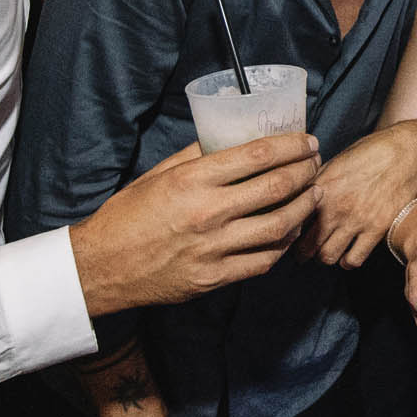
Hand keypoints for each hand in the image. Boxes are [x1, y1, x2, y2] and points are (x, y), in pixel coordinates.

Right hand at [69, 134, 321, 316]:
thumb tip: (231, 139)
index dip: (291, 145)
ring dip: (305, 208)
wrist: (101, 267)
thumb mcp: (158, 175)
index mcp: (192, 180)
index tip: (307, 141)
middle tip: (316, 164)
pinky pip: (263, 260)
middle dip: (306, 172)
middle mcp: (207, 213)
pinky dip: (283, 243)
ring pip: (278, 226)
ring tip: (314, 195)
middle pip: (276, 187)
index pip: (257, 155)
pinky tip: (290, 230)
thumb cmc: (127, 216)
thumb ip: (196, 157)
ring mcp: (213, 249)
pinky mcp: (214, 277)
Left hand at [296, 119, 416, 267]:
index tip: (288, 234)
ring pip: (327, 256)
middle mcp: (334, 207)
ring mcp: (355, 221)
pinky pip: (354, 259)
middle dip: (302, 252)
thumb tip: (297, 196)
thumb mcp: (335, 162)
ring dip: (323, 258)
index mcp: (320, 188)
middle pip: (307, 244)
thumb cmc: (370, 153)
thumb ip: (315, 182)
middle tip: (302, 253)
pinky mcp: (376, 230)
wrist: (405, 154)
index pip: (293, 219)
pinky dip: (347, 262)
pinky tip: (347, 257)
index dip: (287, 230)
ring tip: (324, 254)